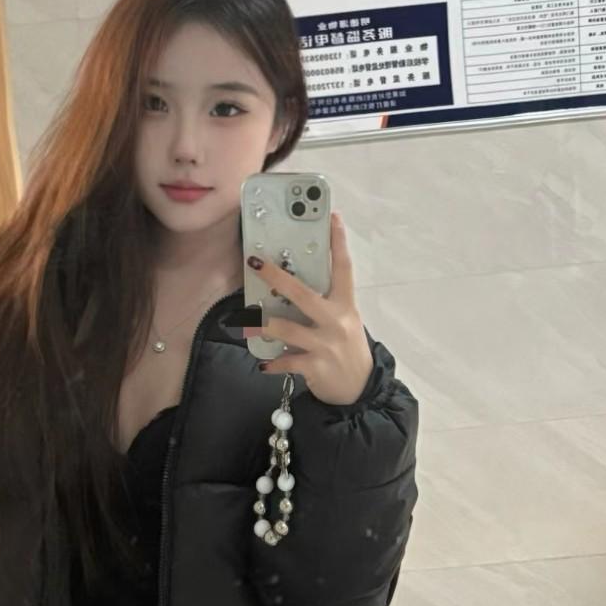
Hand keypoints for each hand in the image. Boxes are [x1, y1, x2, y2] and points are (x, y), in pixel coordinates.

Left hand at [244, 212, 373, 406]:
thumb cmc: (346, 349)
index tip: (332, 216)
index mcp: (346, 305)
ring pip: (286, 329)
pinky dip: (273, 363)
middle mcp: (336, 321)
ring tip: (246, 322)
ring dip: (262, 325)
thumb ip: (324, 304)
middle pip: (302, 293)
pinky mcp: (315, 366)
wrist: (359, 389)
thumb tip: (290, 287)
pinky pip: (286, 361)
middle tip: (255, 262)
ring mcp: (325, 344)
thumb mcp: (344, 321)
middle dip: (276, 277)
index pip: (343, 268)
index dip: (338, 242)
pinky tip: (264, 364)